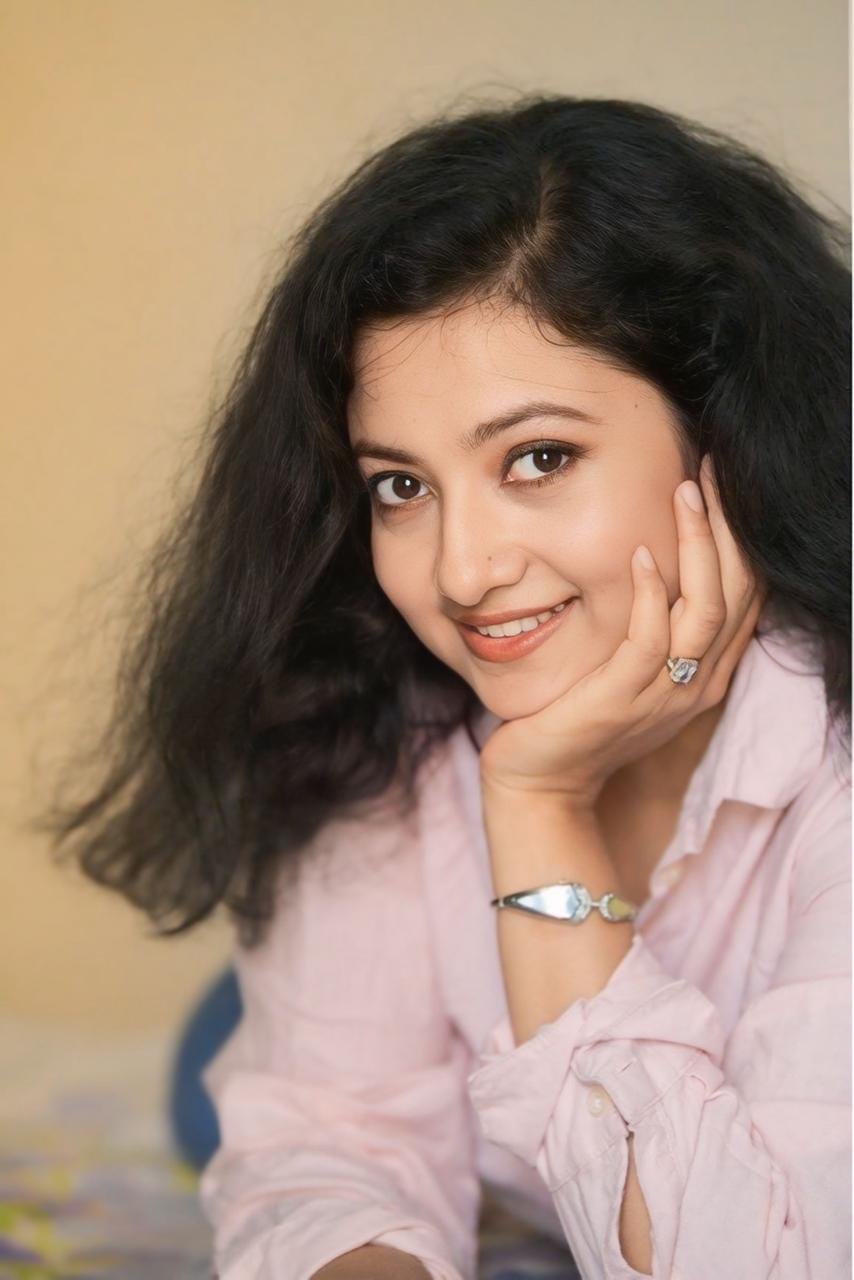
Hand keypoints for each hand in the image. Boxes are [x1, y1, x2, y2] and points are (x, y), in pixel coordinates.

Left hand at [478, 455, 765, 808]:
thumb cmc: (578, 716)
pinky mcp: (621, 700)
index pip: (745, 594)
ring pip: (705, 610)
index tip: (722, 482)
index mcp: (704, 673)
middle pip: (738, 592)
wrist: (541, 782)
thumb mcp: (627, 670)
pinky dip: (650, 593)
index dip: (740, 536)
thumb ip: (653, 628)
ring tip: (684, 493)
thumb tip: (651, 561)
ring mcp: (664, 694)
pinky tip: (636, 554)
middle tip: (711, 470)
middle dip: (729, 527)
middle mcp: (696, 683)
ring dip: (697, 546)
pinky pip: (651, 640)